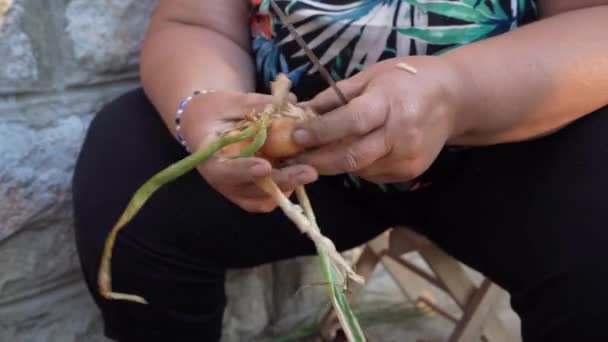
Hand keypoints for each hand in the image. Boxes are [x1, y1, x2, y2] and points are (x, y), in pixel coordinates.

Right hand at [181, 90, 317, 212]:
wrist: (207, 124)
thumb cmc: (216, 111)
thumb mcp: (232, 102)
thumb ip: (257, 106)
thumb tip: (290, 102)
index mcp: (208, 156)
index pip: (223, 170)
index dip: (244, 170)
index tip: (265, 166)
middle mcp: (220, 179)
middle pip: (250, 189)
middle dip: (281, 181)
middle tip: (309, 172)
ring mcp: (234, 189)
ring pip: (261, 199)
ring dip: (286, 186)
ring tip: (308, 171)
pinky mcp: (247, 193)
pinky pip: (266, 201)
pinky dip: (283, 190)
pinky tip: (298, 174)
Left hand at [292, 56, 467, 182]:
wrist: (453, 100)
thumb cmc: (408, 80)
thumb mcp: (372, 76)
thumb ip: (336, 97)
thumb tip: (302, 112)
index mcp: (390, 103)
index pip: (351, 122)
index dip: (321, 132)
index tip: (295, 136)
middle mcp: (400, 135)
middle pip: (352, 156)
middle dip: (317, 160)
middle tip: (291, 160)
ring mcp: (407, 158)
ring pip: (358, 169)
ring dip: (332, 165)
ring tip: (312, 156)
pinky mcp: (410, 172)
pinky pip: (371, 174)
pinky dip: (354, 167)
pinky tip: (346, 155)